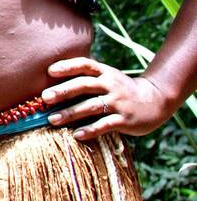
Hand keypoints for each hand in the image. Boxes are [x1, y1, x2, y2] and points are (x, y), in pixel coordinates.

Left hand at [42, 56, 170, 140]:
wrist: (156, 101)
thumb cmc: (120, 90)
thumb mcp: (107, 78)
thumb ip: (86, 79)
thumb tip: (52, 85)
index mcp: (105, 72)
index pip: (85, 65)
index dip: (68, 66)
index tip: (50, 71)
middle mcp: (111, 85)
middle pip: (85, 84)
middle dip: (64, 91)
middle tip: (45, 97)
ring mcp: (119, 102)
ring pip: (92, 106)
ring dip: (71, 112)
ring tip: (52, 119)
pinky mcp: (125, 120)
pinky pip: (105, 125)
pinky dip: (90, 130)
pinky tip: (76, 135)